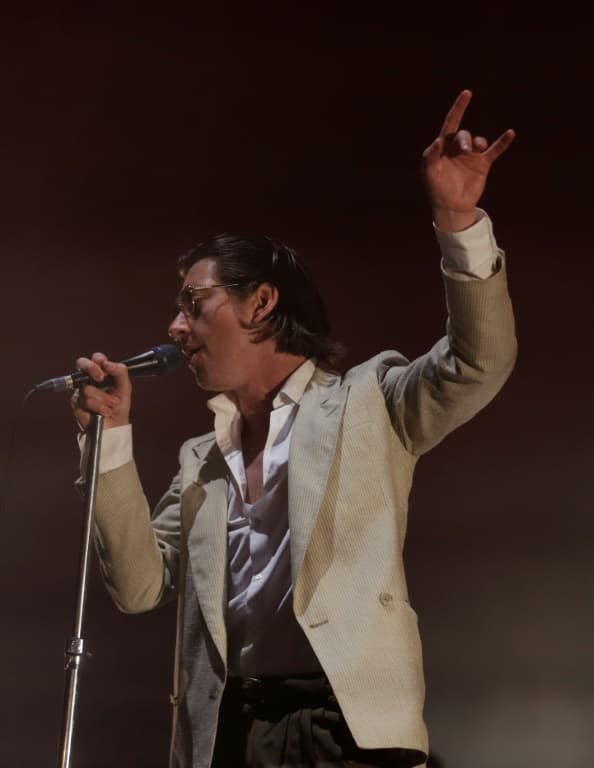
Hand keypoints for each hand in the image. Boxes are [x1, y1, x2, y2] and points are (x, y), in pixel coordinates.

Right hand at [71, 352, 131, 430]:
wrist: (116, 425)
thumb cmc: (119, 406)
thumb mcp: (125, 387)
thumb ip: (120, 372)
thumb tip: (108, 363)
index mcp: (100, 374)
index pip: (95, 359)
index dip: (98, 359)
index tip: (105, 366)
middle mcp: (88, 381)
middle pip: (81, 364)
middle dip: (91, 368)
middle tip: (101, 378)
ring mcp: (81, 392)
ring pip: (87, 388)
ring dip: (103, 398)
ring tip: (111, 405)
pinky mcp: (77, 405)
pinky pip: (87, 402)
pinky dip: (99, 407)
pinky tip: (105, 412)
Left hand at [422, 89, 514, 230]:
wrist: (451, 207)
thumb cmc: (436, 190)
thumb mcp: (429, 173)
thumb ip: (431, 156)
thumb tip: (438, 141)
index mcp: (443, 148)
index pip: (450, 124)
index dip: (458, 108)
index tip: (467, 93)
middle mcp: (457, 149)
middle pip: (463, 135)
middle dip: (464, 139)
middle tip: (464, 150)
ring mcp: (471, 156)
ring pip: (478, 141)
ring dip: (477, 142)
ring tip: (475, 149)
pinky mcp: (482, 165)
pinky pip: (494, 151)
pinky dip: (502, 142)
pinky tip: (510, 133)